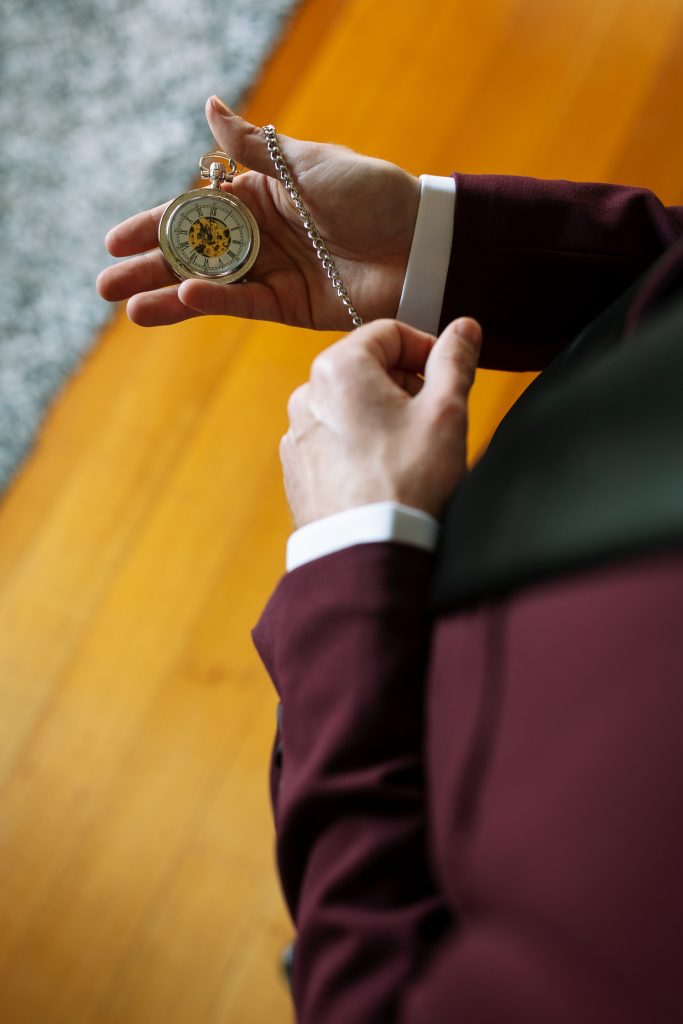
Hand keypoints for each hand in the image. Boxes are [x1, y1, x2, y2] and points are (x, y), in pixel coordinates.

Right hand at [96, 96, 420, 329]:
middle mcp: (260, 237)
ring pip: (211, 286)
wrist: (421, 244)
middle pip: (193, 254)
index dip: (153, 226)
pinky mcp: (291, 307)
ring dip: (168, 296)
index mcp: (260, 195)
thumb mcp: (309, 164)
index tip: (113, 241)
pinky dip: (214, 303)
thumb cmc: (371, 194)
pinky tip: (180, 302)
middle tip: (105, 286)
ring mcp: (274, 274)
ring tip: (127, 310)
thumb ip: (255, 148)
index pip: (193, 212)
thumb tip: (209, 106)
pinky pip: (244, 304)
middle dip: (148, 268)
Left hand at [281, 317, 482, 527]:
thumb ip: (455, 361)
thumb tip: (465, 328)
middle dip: (405, 386)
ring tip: (411, 455)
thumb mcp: (446, 413)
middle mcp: (306, 396)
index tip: (449, 376)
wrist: (368, 554)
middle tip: (435, 420)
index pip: (389, 332)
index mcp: (338, 369)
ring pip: (350, 408)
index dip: (427, 349)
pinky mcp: (297, 471)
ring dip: (383, 418)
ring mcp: (297, 436)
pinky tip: (385, 476)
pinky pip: (334, 443)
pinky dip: (360, 448)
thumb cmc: (408, 483)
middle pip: (367, 369)